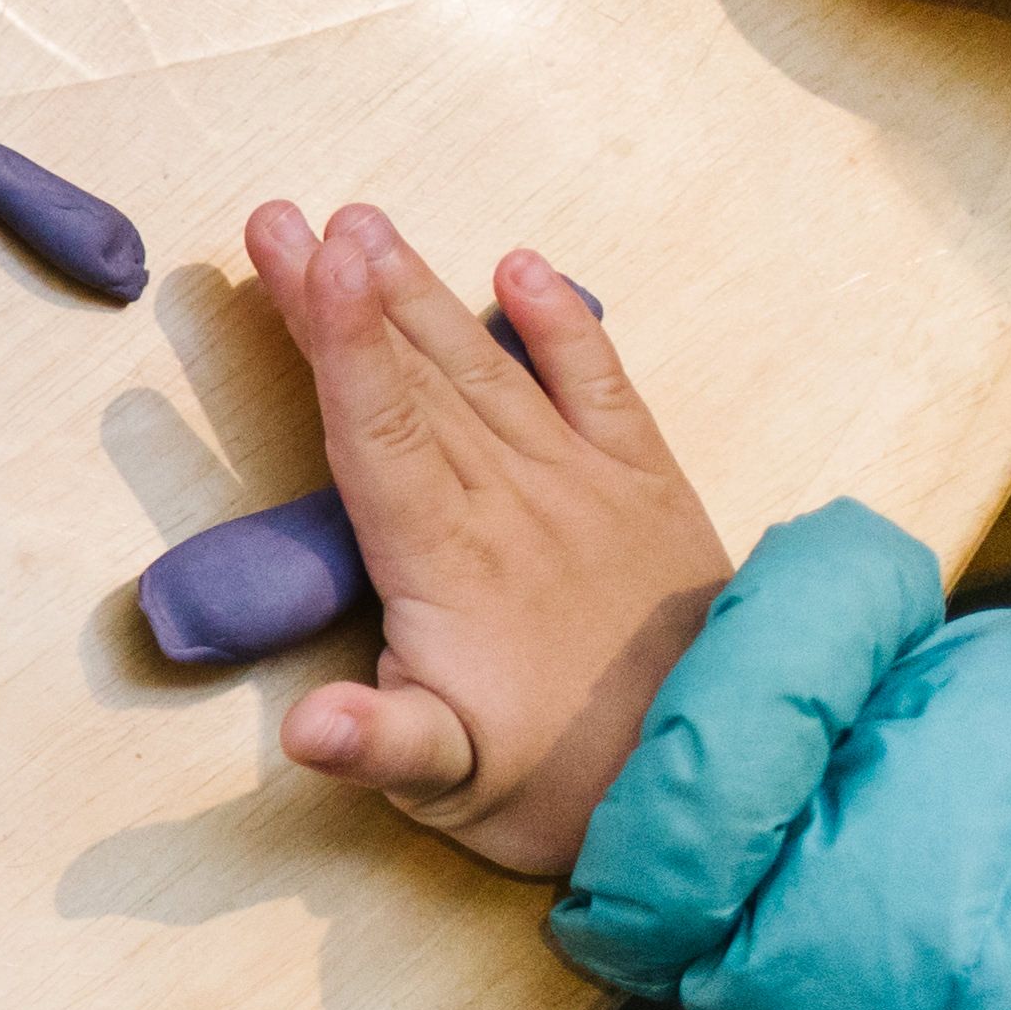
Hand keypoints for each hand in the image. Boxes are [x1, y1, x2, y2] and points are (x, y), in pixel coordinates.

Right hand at [246, 205, 730, 879]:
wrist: (723, 788)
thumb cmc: (560, 792)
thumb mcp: (452, 787)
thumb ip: (379, 746)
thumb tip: (307, 731)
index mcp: (451, 564)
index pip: (380, 430)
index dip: (344, 341)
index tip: (315, 258)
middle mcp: (516, 504)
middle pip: (414, 377)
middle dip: (346, 290)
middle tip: (287, 216)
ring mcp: (587, 487)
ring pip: (486, 368)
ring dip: (420, 290)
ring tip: (364, 222)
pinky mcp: (646, 489)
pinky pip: (602, 387)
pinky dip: (564, 323)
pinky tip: (520, 266)